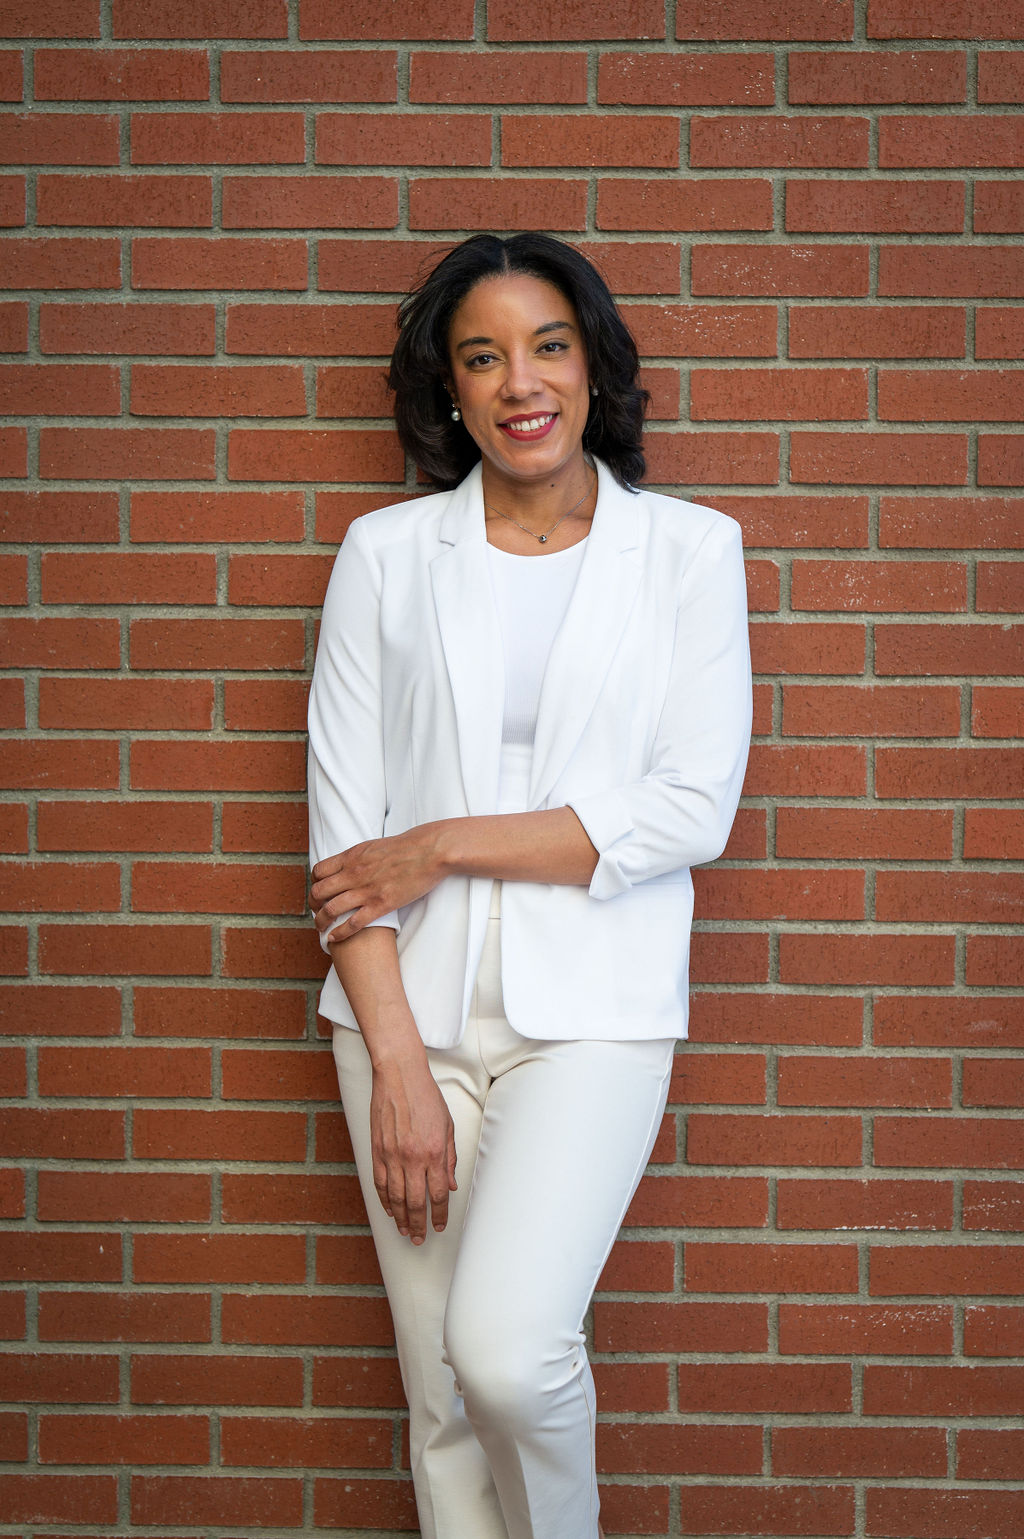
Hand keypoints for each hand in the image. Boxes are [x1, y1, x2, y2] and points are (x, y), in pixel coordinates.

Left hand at [310, 824, 445, 941]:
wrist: (429, 851)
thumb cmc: (407, 847)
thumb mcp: (374, 846)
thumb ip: (359, 858)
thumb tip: (351, 865)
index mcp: (352, 857)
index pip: (318, 872)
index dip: (314, 884)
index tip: (318, 892)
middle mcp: (354, 873)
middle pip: (319, 892)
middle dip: (313, 905)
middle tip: (317, 912)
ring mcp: (366, 890)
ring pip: (331, 909)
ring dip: (321, 922)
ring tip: (321, 929)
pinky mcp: (381, 905)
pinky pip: (353, 923)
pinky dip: (339, 933)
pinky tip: (334, 938)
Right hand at [370, 1056, 456, 1243]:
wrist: (399, 1075)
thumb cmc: (426, 1097)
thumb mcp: (448, 1126)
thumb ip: (449, 1158)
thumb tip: (450, 1185)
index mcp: (434, 1152)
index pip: (437, 1194)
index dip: (439, 1214)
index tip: (439, 1226)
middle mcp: (413, 1158)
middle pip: (415, 1202)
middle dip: (419, 1224)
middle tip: (420, 1238)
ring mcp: (392, 1155)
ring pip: (395, 1197)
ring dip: (400, 1218)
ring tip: (405, 1230)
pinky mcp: (376, 1150)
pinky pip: (379, 1183)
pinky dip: (384, 1200)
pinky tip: (389, 1210)